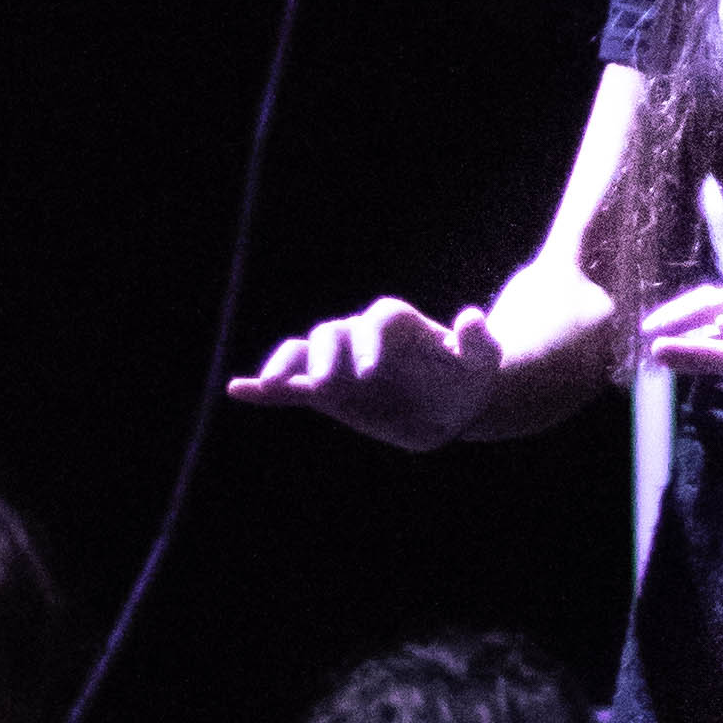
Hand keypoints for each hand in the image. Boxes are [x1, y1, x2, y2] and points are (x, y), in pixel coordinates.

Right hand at [229, 299, 505, 450]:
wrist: (452, 405)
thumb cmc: (468, 377)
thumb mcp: (483, 362)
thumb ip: (479, 341)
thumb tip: (471, 316)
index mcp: (397, 324)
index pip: (378, 320)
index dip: (372, 340)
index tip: (373, 371)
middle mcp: (361, 336)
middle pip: (333, 332)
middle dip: (327, 354)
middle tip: (329, 384)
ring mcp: (341, 363)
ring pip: (305, 352)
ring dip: (287, 366)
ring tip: (272, 385)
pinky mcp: (328, 393)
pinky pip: (294, 386)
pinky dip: (267, 388)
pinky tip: (238, 391)